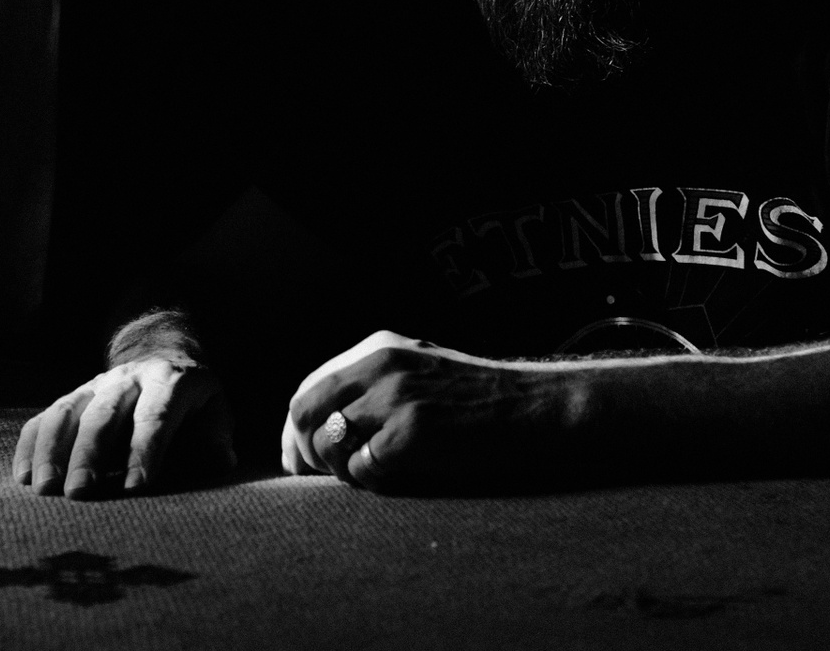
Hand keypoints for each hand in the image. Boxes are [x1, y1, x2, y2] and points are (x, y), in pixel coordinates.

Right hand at [14, 356, 234, 498]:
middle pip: (105, 413)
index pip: (156, 415)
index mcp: (170, 381)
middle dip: (90, 453)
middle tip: (79, 492)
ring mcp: (96, 384)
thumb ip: (216, 437)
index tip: (136, 488)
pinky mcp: (75, 395)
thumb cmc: (193, 402)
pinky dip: (30, 444)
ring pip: (68, 410)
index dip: (146, 450)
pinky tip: (22, 477)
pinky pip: (46, 415)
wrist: (163, 354)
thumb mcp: (215, 411)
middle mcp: (129, 377)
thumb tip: (220, 462)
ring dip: (52, 449)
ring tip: (43, 488)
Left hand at [282, 330, 583, 492]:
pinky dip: (370, 482)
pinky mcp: (413, 431)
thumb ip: (371, 386)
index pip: (309, 390)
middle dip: (306, 452)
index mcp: (378, 348)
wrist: (534, 407)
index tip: (298, 460)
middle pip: (305, 414)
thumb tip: (313, 430)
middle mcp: (381, 364)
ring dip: (339, 469)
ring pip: (328, 442)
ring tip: (368, 474)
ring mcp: (396, 396)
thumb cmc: (478, 400)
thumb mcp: (419, 370)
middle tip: (324, 476)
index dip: (296, 432)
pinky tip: (394, 478)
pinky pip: (362, 468)